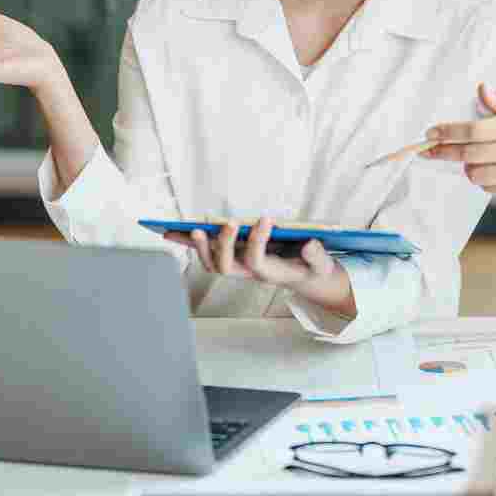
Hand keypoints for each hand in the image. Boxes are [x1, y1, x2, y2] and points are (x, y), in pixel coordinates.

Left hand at [164, 216, 357, 319]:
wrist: (306, 277)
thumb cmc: (311, 267)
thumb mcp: (321, 264)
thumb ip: (316, 256)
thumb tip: (309, 245)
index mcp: (270, 274)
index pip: (256, 261)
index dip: (258, 241)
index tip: (267, 218)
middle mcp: (249, 273)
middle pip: (226, 267)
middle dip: (225, 244)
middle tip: (231, 222)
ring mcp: (239, 267)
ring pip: (212, 264)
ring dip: (201, 247)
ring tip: (193, 229)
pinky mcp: (233, 258)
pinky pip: (208, 253)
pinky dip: (191, 243)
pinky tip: (174, 232)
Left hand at [423, 82, 495, 197]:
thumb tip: (481, 90)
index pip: (471, 130)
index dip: (447, 132)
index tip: (431, 133)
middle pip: (468, 154)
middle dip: (444, 151)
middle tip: (429, 150)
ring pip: (476, 174)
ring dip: (468, 166)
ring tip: (473, 157)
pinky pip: (491, 188)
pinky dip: (485, 179)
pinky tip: (492, 168)